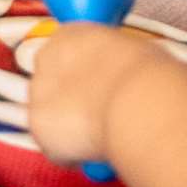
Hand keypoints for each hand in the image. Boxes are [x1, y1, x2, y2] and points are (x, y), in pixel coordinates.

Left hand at [29, 23, 174, 163]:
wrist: (140, 101)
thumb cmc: (148, 75)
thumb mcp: (134, 51)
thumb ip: (114, 60)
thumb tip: (121, 76)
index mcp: (72, 34)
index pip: (63, 50)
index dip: (81, 71)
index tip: (94, 83)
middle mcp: (47, 58)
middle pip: (51, 84)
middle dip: (69, 101)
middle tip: (98, 113)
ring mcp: (38, 94)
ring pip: (50, 117)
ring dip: (69, 127)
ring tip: (101, 133)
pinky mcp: (38, 128)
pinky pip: (54, 146)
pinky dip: (71, 153)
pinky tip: (95, 148)